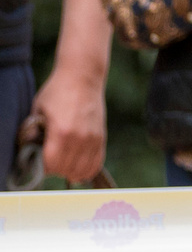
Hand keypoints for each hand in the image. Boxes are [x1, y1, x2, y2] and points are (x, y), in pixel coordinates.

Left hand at [30, 69, 107, 183]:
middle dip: (55, 169)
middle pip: (67, 170)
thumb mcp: (38, 110)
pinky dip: (86, 170)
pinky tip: (77, 167)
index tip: (38, 160)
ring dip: (70, 172)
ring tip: (63, 163)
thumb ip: (32, 132)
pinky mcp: (101, 138)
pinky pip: (96, 163)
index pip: (52, 164)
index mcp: (61, 132)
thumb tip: (30, 150)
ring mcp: (93, 139)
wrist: (83, 79)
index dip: (42, 167)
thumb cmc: (57, 92)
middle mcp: (80, 139)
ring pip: (82, 171)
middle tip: (48, 160)